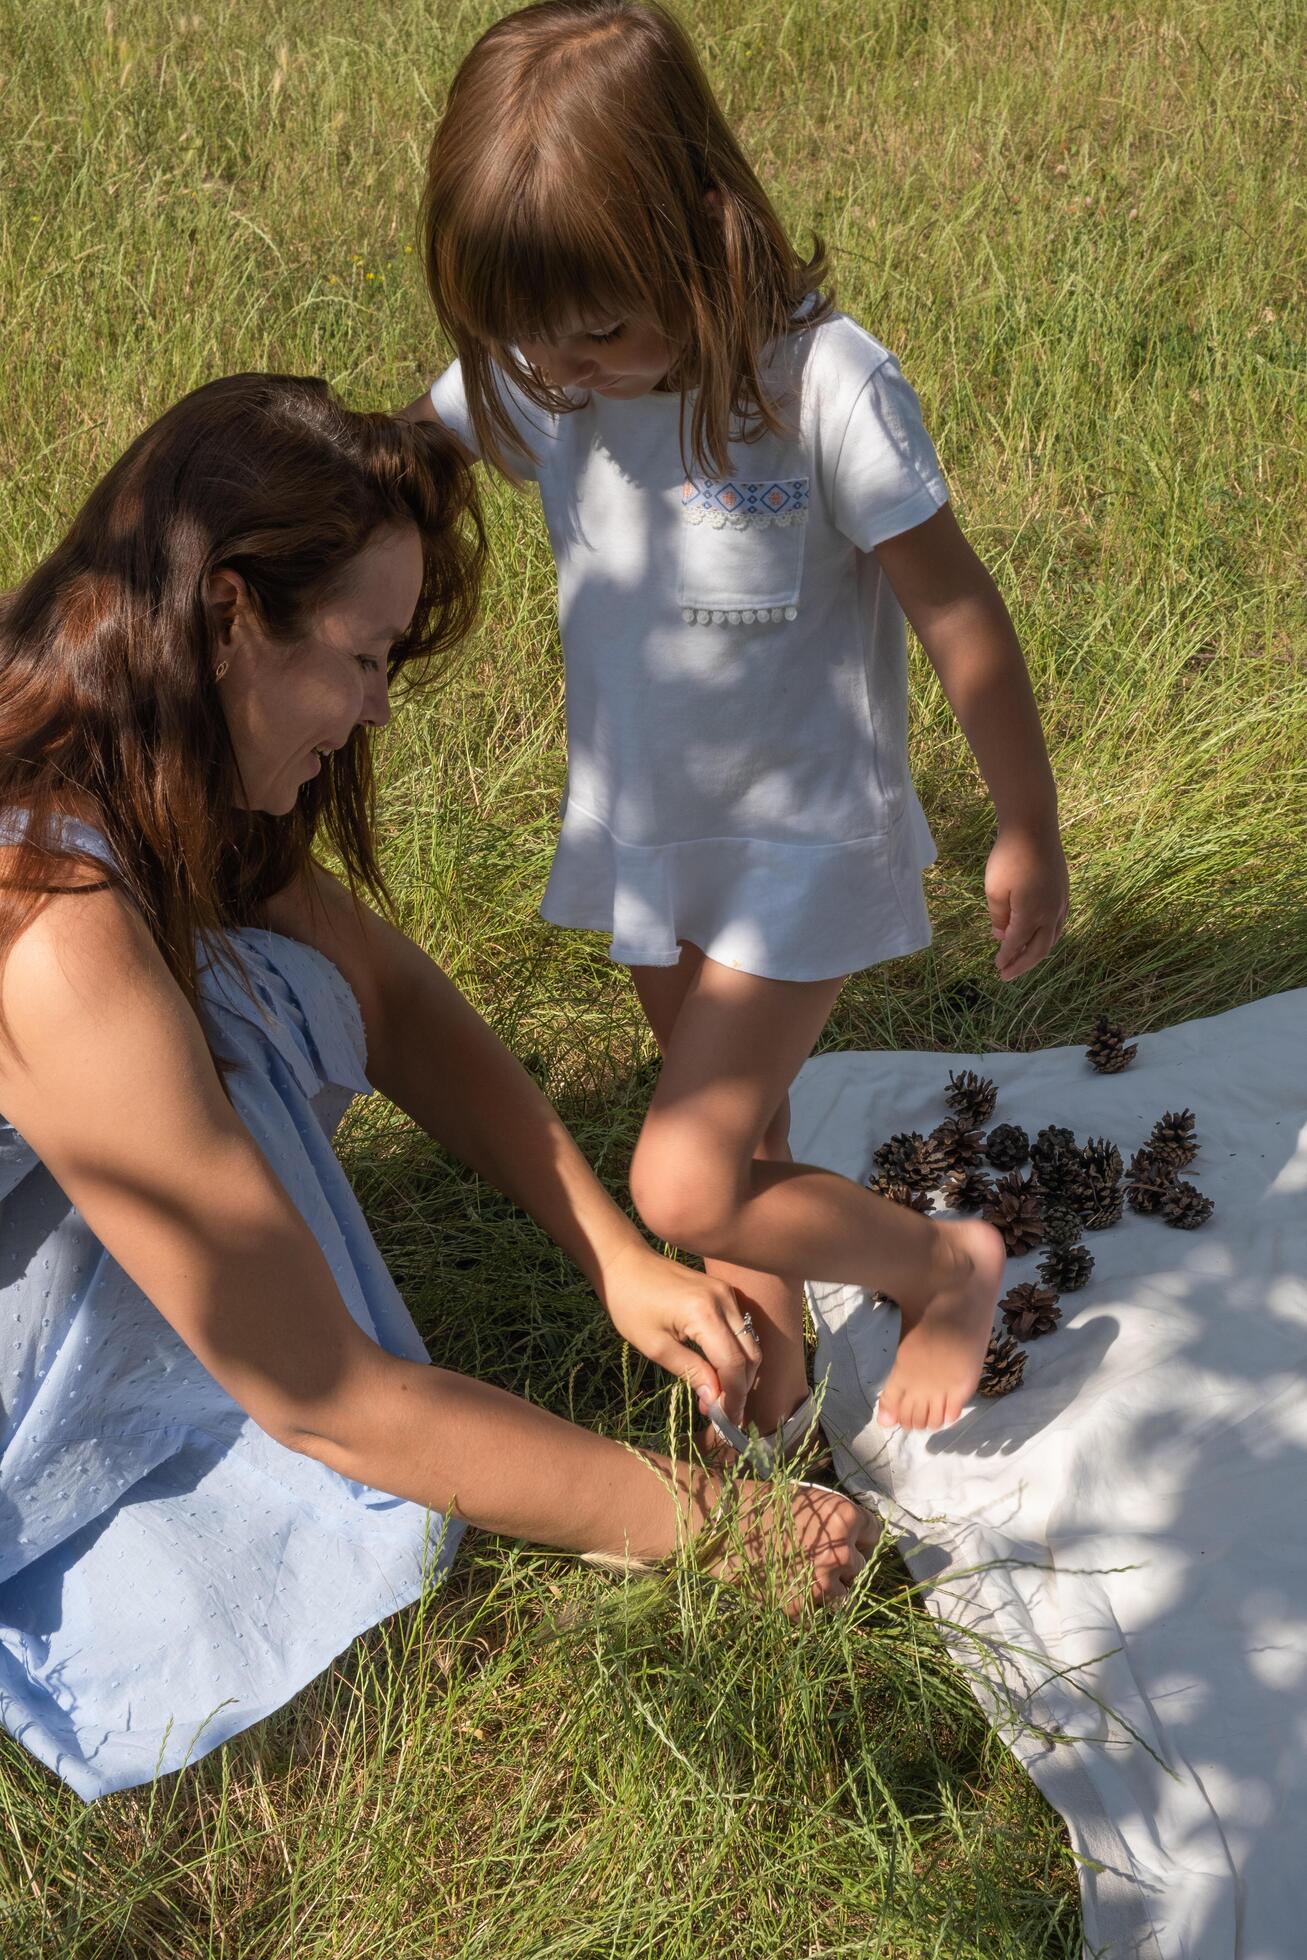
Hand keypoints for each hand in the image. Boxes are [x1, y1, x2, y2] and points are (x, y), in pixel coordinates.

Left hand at [600, 1244, 760, 1423]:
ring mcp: (727, 1293)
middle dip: (741, 1388)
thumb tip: (715, 1401)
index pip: (734, 1364)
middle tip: (724, 1415)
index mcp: (705, 1313)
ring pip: (750, 1342)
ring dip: (741, 1373)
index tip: (724, 1421)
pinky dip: (737, 1353)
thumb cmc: (630, 1304)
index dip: (733, 1396)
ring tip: (721, 1398)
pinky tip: (720, 1371)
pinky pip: (741, 1329)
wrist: (624, 1262)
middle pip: (750, 1354)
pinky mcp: (724, 1291)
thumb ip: (690, 1372)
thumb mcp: (655, 1346)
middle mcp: (724, 1300)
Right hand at [702, 1478, 877, 1615]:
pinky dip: (806, 1605)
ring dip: (829, 1588)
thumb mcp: (807, 1499)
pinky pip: (817, 1614)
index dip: (858, 1537)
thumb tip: (856, 1533)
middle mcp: (841, 1551)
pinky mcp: (801, 1608)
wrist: (721, 1528)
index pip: (874, 1535)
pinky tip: (786, 1588)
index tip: (844, 1540)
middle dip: (843, 1564)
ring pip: (844, 1594)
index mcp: (845, 1518)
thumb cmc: (760, 1505)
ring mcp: (822, 1583)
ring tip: (802, 1577)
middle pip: (860, 1566)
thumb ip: (835, 1517)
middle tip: (815, 1558)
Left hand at [984, 826, 1068, 980]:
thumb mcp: (994, 890)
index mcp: (1032, 914)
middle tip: (1007, 976)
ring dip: (1037, 953)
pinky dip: (1047, 937)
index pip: (1018, 945)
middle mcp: (1052, 913)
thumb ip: (999, 918)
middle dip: (1023, 965)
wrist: (1033, 828)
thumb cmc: (1009, 858)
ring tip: (1022, 961)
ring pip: (1052, 938)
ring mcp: (1061, 902)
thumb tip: (1002, 936)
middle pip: (1040, 949)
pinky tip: (1039, 937)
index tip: (997, 968)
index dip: (1007, 958)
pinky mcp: (1064, 892)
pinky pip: (1058, 924)